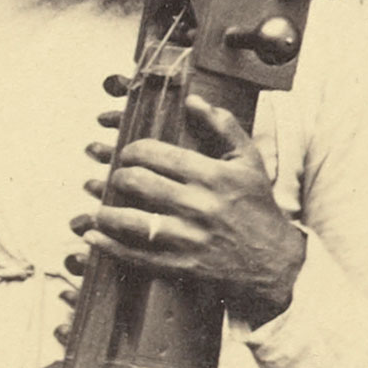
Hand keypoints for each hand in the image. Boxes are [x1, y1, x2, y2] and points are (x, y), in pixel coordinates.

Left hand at [72, 90, 305, 318]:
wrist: (275, 262)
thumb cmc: (258, 206)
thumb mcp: (249, 162)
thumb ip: (223, 127)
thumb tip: (193, 100)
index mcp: (213, 176)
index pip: (158, 155)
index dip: (133, 151)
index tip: (127, 153)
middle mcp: (200, 206)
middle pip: (139, 183)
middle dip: (118, 177)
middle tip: (115, 177)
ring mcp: (189, 239)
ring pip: (132, 221)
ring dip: (105, 212)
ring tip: (98, 208)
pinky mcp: (181, 266)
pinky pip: (136, 256)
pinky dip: (108, 246)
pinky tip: (92, 237)